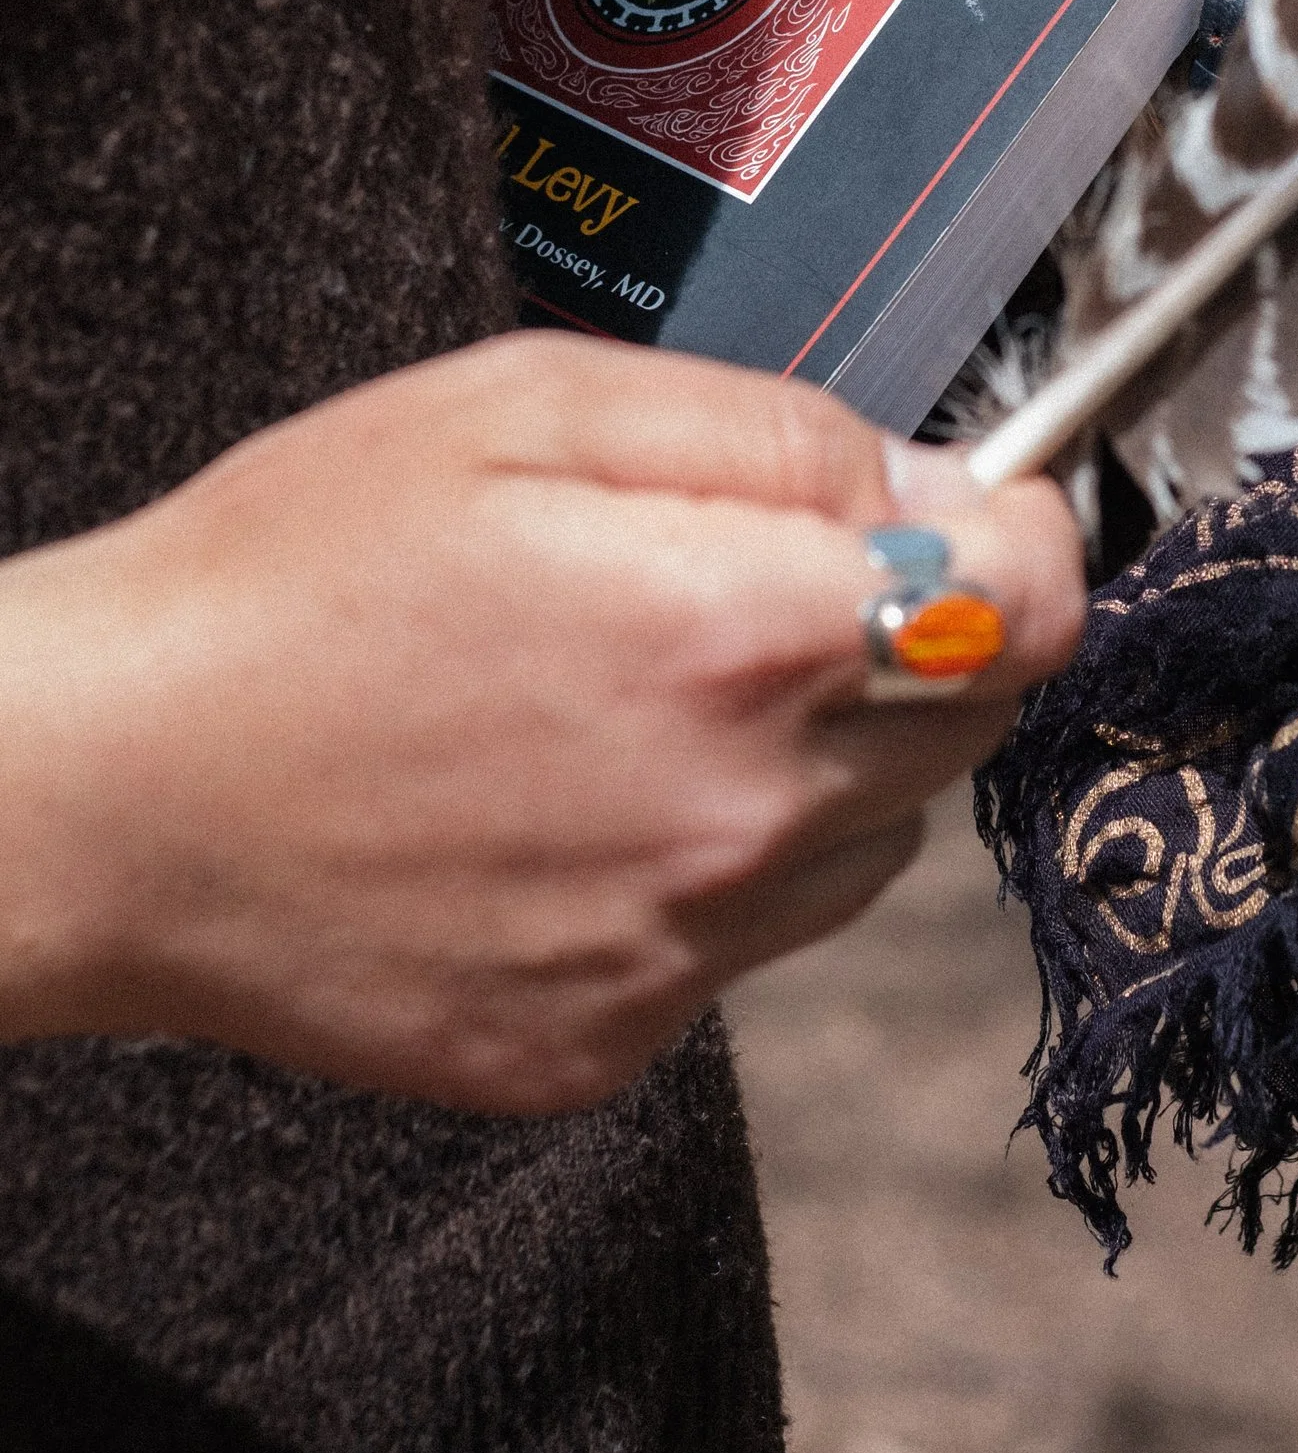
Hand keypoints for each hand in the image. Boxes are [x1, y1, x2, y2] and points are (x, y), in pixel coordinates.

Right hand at [0, 334, 1084, 1113]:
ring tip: (659, 685)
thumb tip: (947, 484)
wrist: (110, 793)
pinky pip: (749, 942)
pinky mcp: (604, 1048)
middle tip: (784, 576)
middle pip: (976, 720)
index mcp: (738, 637)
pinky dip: (717, 866)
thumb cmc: (303, 567)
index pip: (1032, 606)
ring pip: (874, 840)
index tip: (979, 505)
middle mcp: (738, 820)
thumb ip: (774, 436)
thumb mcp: (537, 404)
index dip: (1025, 535)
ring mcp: (674, 957)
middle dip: (933, 631)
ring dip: (832, 756)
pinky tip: (584, 796)